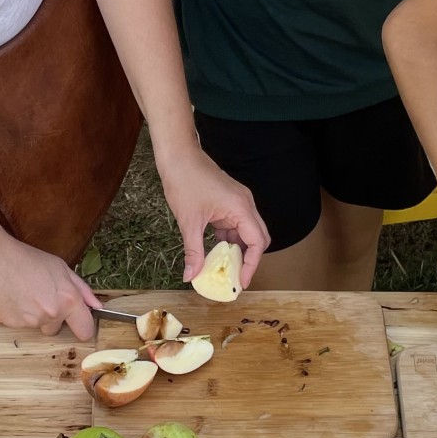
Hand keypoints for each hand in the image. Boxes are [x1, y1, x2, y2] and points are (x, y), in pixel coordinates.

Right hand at [0, 234, 100, 339]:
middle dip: (53, 317)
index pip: (84, 330)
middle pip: (57, 329)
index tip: (78, 323)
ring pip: (37, 325)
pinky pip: (20, 324)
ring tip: (24, 293)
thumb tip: (97, 306)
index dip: (82, 327)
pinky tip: (12, 296)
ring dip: (34, 315)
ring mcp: (29, 322)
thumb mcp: (61, 268)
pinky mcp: (10, 324)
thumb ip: (82, 289)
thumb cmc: (27, 259)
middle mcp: (50, 315)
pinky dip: (18, 314)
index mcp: (67, 300)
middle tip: (41, 295)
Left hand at [155, 144, 269, 292]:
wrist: (178, 155)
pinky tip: (216, 250)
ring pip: (247, 232)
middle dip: (248, 260)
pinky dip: (229, 239)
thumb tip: (191, 275)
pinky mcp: (230, 200)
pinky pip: (236, 224)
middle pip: (258, 238)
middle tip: (235, 278)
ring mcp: (238, 201)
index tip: (241, 282)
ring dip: (237, 249)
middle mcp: (245, 204)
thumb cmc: (184, 181)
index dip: (251, 265)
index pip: (258, 242)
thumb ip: (193, 252)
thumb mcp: (188, 222)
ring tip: (224, 268)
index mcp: (241, 208)